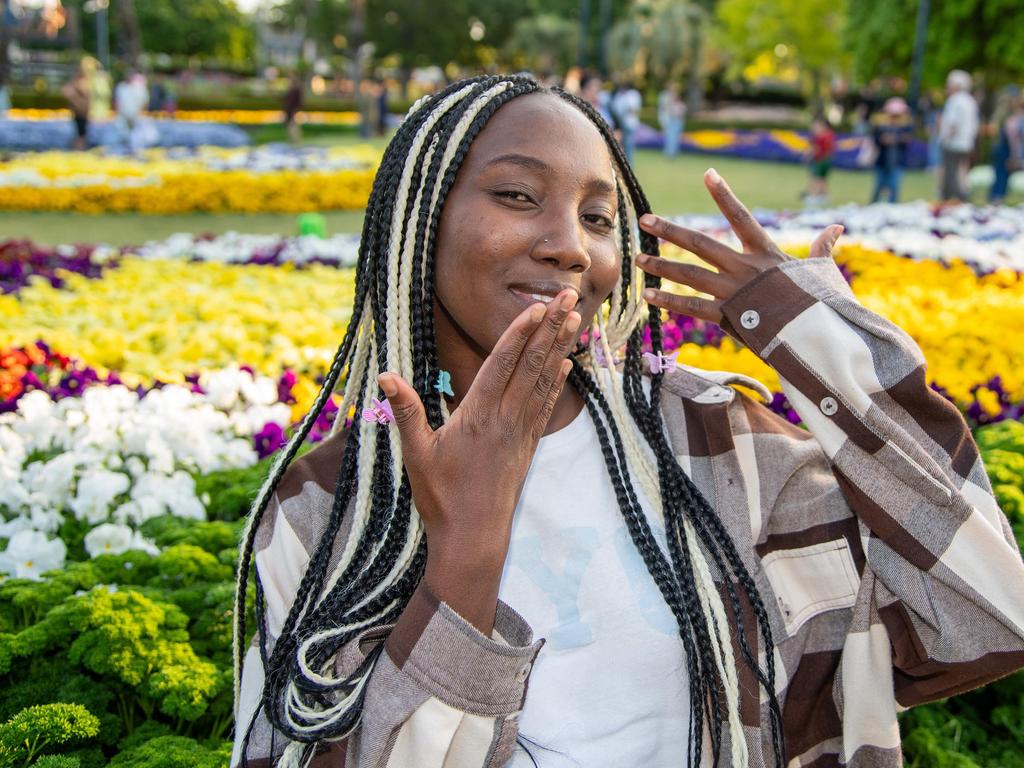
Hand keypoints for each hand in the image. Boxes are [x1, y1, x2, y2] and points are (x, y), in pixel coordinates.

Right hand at [378, 291, 579, 630]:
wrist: (473, 538)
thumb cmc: (441, 497)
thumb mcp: (416, 453)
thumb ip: (405, 411)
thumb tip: (386, 375)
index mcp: (479, 414)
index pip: (503, 364)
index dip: (520, 333)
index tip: (538, 307)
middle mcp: (506, 418)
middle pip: (532, 363)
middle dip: (551, 327)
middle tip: (568, 296)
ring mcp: (522, 431)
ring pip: (544, 380)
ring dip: (560, 346)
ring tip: (575, 318)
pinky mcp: (528, 445)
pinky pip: (545, 405)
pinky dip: (556, 381)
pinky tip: (566, 364)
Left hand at [635, 168, 842, 324]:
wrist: (819, 335)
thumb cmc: (824, 305)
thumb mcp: (824, 272)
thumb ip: (824, 248)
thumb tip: (837, 228)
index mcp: (766, 253)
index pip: (741, 216)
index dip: (724, 194)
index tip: (708, 174)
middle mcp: (744, 268)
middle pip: (700, 243)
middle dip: (671, 231)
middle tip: (645, 220)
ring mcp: (733, 291)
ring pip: (689, 274)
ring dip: (662, 266)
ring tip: (638, 261)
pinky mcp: (727, 316)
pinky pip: (692, 307)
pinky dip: (669, 301)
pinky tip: (649, 296)